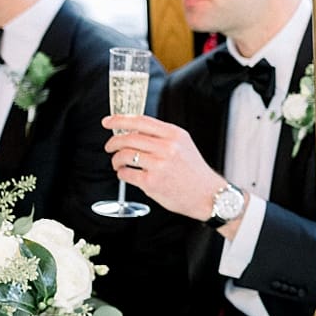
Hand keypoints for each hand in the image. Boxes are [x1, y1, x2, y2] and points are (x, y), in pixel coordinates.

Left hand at [103, 114, 224, 221]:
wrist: (207, 195)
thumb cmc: (194, 172)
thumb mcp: (183, 145)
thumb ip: (162, 137)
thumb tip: (133, 132)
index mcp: (175, 134)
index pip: (140, 121)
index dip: (120, 120)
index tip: (108, 122)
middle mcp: (167, 147)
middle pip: (128, 138)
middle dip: (113, 142)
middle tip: (110, 147)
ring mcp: (159, 165)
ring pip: (124, 155)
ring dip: (116, 159)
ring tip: (118, 163)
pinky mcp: (151, 182)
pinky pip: (126, 173)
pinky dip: (122, 173)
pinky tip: (126, 174)